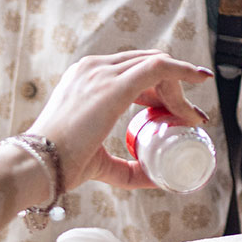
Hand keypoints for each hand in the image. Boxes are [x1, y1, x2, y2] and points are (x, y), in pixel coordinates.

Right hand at [27, 51, 211, 190]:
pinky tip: (201, 78)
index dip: (159, 87)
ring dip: (179, 88)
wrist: (40, 164)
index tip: (176, 111)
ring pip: (156, 65)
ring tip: (191, 116)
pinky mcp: (113, 85)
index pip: (132, 70)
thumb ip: (125, 168)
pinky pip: (158, 68)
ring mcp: (102, 73)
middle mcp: (93, 68)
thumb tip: (153, 177)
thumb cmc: (62, 164)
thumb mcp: (100, 161)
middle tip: (189, 117)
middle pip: (147, 64)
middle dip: (173, 88)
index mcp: (85, 77)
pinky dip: (183, 71)